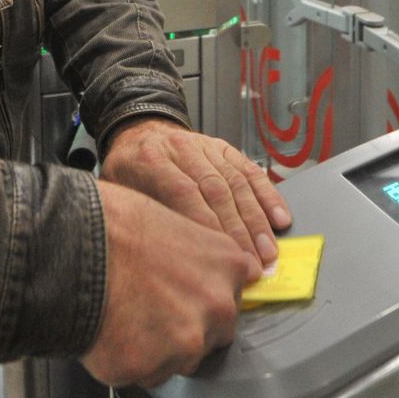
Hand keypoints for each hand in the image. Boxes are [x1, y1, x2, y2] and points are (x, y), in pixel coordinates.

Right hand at [81, 180, 247, 387]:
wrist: (72, 246)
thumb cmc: (115, 225)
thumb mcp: (177, 220)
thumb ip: (206, 254)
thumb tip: (219, 269)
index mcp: (228, 266)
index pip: (231, 297)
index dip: (202, 298)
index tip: (181, 294)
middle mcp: (218, 308)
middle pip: (212, 336)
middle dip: (186, 329)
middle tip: (149, 307)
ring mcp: (185, 343)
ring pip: (178, 361)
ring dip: (157, 348)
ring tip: (124, 316)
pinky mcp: (148, 368)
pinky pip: (142, 374)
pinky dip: (126, 359)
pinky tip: (108, 331)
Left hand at [102, 118, 290, 278]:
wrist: (138, 132)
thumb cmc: (128, 172)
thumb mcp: (118, 192)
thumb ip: (140, 216)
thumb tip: (165, 257)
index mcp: (150, 159)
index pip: (183, 192)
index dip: (206, 224)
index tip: (221, 255)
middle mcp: (182, 148)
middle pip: (216, 190)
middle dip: (238, 231)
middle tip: (252, 264)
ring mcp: (207, 147)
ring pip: (237, 183)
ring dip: (257, 220)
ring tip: (268, 251)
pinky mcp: (226, 149)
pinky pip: (251, 172)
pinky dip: (268, 197)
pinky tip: (280, 218)